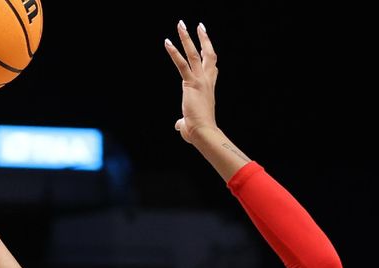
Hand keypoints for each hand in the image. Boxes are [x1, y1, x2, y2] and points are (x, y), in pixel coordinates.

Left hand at [164, 21, 218, 143]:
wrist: (203, 133)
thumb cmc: (197, 132)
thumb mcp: (189, 124)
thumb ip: (183, 122)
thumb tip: (178, 125)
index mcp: (208, 89)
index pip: (211, 68)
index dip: (209, 55)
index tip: (206, 45)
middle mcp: (207, 82)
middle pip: (208, 55)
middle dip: (203, 39)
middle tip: (199, 26)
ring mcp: (200, 81)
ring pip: (194, 54)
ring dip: (187, 38)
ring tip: (181, 24)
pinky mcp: (191, 83)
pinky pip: (182, 64)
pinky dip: (174, 52)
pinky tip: (167, 42)